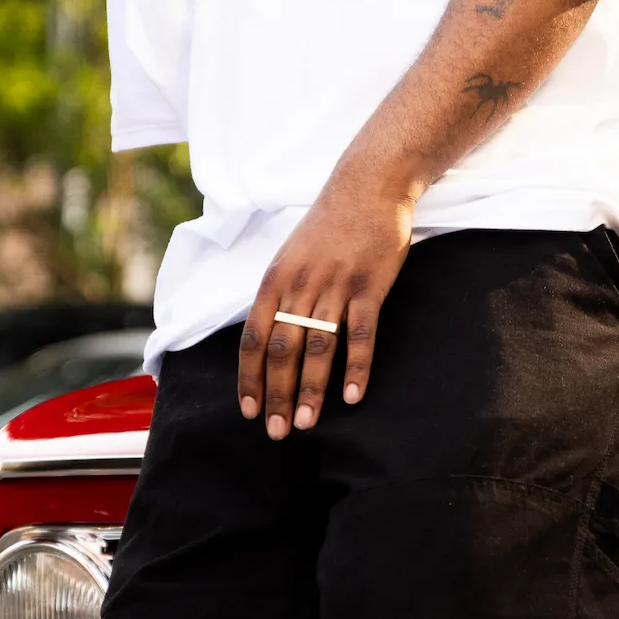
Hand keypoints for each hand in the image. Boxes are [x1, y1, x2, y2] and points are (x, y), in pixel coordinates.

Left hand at [238, 167, 414, 438]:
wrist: (368, 186)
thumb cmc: (328, 226)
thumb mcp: (290, 257)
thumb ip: (279, 296)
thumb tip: (266, 341)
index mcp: (274, 280)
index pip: (253, 339)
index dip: (249, 378)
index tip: (248, 411)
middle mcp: (299, 285)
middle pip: (281, 350)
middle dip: (276, 395)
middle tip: (276, 432)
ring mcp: (335, 286)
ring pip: (318, 347)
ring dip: (311, 389)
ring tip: (307, 423)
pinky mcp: (370, 285)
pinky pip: (361, 334)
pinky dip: (356, 367)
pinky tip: (352, 396)